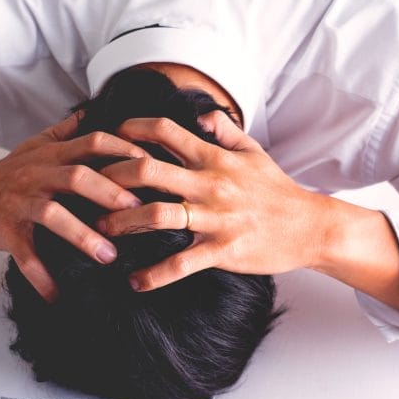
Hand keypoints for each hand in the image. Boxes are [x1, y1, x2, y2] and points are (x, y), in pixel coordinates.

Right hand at [0, 114, 146, 300]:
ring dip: (82, 236)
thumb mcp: (38, 145)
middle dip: (109, 193)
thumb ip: (69, 132)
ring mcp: (20, 204)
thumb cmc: (11, 171)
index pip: (92, 143)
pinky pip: (26, 256)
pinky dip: (42, 277)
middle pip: (76, 177)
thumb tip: (96, 110)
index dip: (123, 150)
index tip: (152, 166)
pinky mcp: (5, 232)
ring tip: (109, 256)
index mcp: (52, 156)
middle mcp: (37, 175)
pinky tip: (60, 294)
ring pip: (52, 215)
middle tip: (138, 212)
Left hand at [95, 111, 324, 290]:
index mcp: (215, 158)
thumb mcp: (255, 153)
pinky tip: (134, 283)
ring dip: (123, 224)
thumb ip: (226, 131)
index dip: (132, 129)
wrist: (311, 226)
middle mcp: (211, 184)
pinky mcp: (224, 250)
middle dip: (111, 177)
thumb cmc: (278, 191)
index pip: (166, 131)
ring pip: (158, 215)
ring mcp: (216, 218)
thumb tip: (202, 115)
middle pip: (149, 170)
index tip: (108, 138)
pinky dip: (155, 276)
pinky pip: (183, 264)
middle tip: (87, 188)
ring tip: (99, 233)